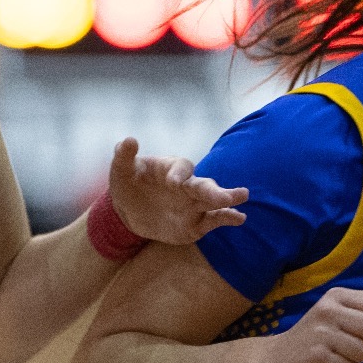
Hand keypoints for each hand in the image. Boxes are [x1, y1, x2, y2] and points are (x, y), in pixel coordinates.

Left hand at [106, 138, 248, 244]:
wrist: (130, 211)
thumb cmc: (128, 185)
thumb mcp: (120, 171)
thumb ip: (124, 156)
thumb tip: (128, 140)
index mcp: (172, 169)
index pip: (181, 167)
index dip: (179, 174)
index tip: (173, 183)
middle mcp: (187, 185)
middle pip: (204, 185)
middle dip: (215, 190)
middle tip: (230, 195)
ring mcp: (194, 204)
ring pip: (213, 201)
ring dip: (227, 199)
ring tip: (243, 196)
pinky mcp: (196, 223)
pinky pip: (213, 220)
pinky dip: (227, 218)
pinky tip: (240, 218)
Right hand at [263, 288, 362, 362]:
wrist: (274, 360)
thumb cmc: (314, 336)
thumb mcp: (336, 312)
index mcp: (336, 295)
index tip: (354, 327)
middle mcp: (328, 310)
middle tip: (343, 344)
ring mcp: (322, 334)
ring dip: (353, 359)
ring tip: (333, 354)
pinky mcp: (318, 358)